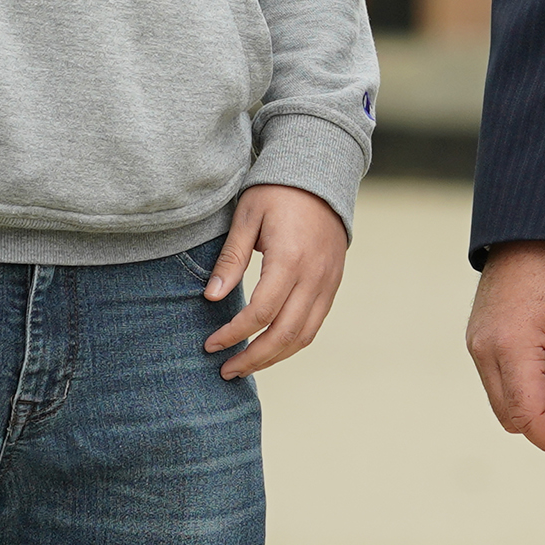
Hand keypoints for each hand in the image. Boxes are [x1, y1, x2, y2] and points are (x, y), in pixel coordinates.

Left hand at [201, 184, 348, 379]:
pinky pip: (314, 324)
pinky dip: (292, 343)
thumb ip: (231, 260)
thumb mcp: (246, 217)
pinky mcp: (333, 284)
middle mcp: (314, 276)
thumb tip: (211, 299)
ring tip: (245, 366)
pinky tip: (270, 348)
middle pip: (284, 335)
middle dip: (253, 358)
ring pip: (303, 336)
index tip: (210, 344)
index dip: (233, 334)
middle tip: (226, 370)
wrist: (321, 173)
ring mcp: (328, 282)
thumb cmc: (277, 191)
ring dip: (274, 357)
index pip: (260, 313)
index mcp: (290, 259)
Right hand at [466, 240, 544, 461]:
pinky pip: (500, 379)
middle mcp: (484, 351)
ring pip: (504, 400)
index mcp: (510, 347)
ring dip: (538, 397)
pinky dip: (527, 380)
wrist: (530, 234)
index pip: (526, 416)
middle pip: (511, 416)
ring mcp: (477, 346)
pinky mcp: (478, 340)